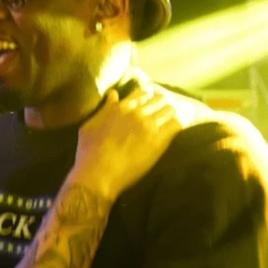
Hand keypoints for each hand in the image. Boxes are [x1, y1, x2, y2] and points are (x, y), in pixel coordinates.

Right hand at [73, 84, 181, 200]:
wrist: (98, 173)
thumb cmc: (88, 151)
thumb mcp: (90, 125)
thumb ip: (105, 108)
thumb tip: (113, 94)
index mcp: (120, 107)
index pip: (141, 93)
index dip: (147, 97)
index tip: (149, 103)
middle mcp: (137, 113)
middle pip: (158, 99)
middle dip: (161, 103)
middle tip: (162, 111)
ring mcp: (149, 126)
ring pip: (170, 109)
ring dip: (171, 112)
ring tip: (171, 119)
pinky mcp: (159, 141)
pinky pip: (176, 125)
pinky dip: (179, 123)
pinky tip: (177, 129)